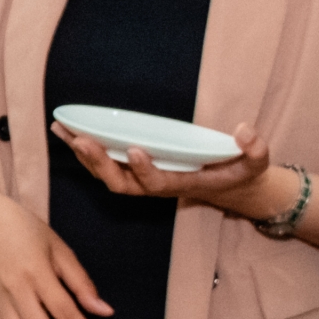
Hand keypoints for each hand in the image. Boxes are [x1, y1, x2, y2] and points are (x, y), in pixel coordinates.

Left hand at [52, 118, 285, 214]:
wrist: (233, 188)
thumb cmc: (242, 174)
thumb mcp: (256, 163)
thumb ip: (254, 149)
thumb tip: (245, 130)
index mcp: (182, 184)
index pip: (157, 183)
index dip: (145, 170)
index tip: (135, 150)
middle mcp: (156, 185)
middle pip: (120, 182)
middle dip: (99, 162)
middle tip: (80, 139)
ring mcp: (143, 180)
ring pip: (107, 174)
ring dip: (84, 154)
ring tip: (62, 130)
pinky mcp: (136, 171)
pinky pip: (106, 163)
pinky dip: (86, 149)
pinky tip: (68, 130)